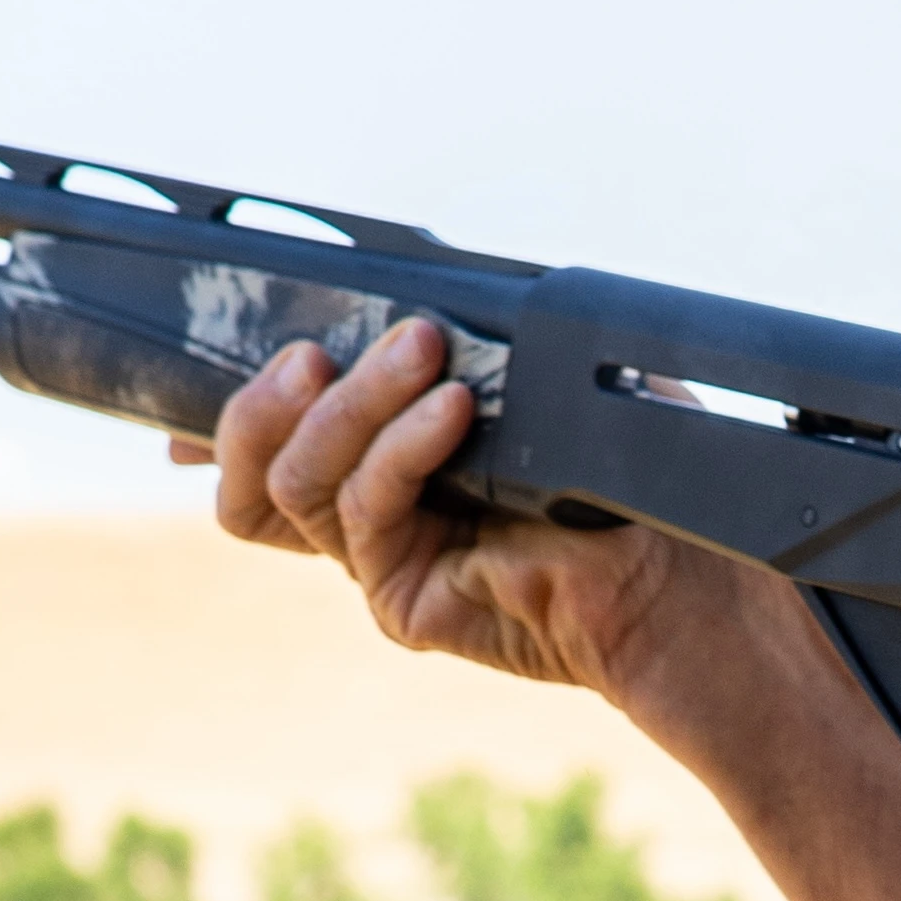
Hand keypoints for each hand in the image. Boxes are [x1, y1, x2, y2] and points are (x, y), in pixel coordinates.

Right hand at [176, 321, 732, 695]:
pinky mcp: (401, 597)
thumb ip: (450, 341)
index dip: (227, 407)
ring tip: (421, 351)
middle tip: (324, 344)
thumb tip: (395, 302)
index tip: (220, 356)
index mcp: (384, 460)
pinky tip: (451, 411)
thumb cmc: (623, 464)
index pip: (273, 435)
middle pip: (252, 464)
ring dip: (351, 403)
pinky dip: (401, 448)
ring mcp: (379, 558)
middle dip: (267, 393)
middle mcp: (369, 513)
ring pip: (296, 479)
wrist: (680, 565)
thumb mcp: (524, 372)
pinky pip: (363, 510)